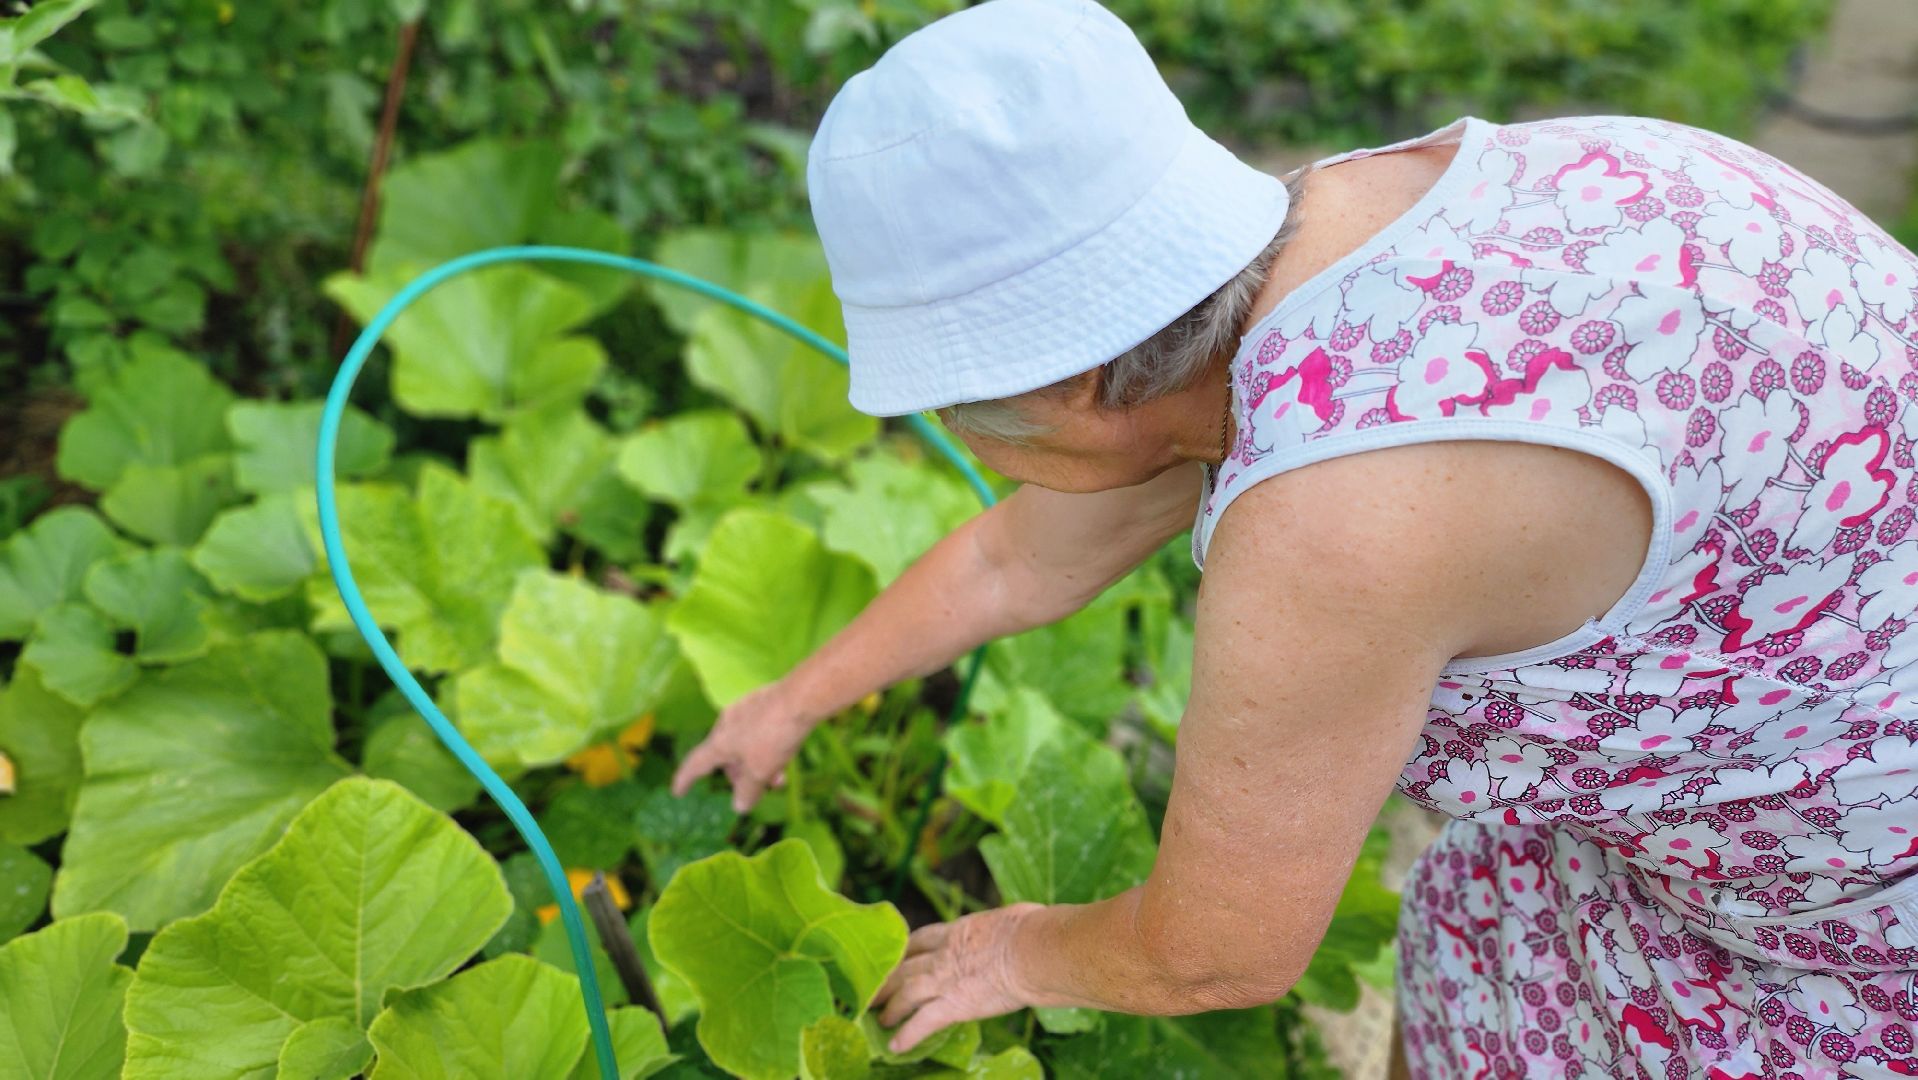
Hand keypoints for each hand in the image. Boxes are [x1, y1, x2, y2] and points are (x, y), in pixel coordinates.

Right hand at [670, 681, 813, 811]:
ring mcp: (744, 710)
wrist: (801, 698)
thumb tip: (739, 806)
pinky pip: (757, 732)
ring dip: (758, 765)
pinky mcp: (762, 702)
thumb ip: (747, 792)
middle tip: (762, 790)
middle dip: (741, 778)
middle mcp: (726, 723)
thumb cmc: (774, 736)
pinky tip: (785, 753)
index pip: (695, 765)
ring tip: (780, 778)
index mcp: (718, 741)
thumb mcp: (761, 771)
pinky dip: (765, 749)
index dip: (685, 780)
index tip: (677, 792)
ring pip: (744, 746)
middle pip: (726, 758)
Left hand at [872, 902, 1044, 1053]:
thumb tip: (1017, 923)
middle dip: (886, 980)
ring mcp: (945, 979)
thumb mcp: (1012, 917)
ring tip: (879, 1019)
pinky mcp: (954, 1005)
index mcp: (958, 931)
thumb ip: (1003, 926)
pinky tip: (895, 1046)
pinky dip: (907, 1034)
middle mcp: (944, 954)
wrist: (1032, 950)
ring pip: (906, 993)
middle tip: (871, 991)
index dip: (904, 950)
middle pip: (904, 966)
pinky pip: (923, 1022)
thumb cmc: (1033, 929)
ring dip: (890, 1007)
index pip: (921, 939)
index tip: (895, 957)